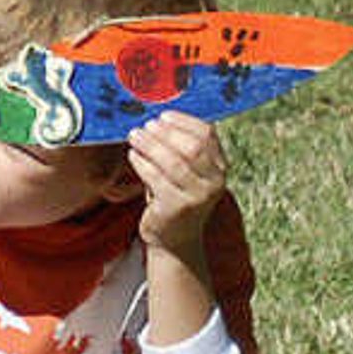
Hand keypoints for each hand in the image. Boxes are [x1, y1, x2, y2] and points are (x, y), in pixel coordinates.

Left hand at [126, 112, 227, 256]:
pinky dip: (142, 163)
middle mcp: (215, 182)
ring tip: (134, 136)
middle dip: (165, 133)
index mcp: (220, 167)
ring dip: (151, 145)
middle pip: (192, 147)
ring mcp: (198, 196)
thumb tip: (155, 118)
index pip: (207, 135)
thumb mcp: (183, 171)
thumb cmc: (174, 195)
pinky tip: (132, 155)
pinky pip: (156, 178)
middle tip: (144, 126)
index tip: (162, 115)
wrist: (175, 239)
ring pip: (174, 162)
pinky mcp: (177, 208)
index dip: (183, 121)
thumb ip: (178, 148)